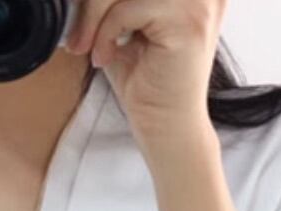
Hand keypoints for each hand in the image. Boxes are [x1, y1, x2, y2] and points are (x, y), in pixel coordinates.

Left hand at [65, 0, 226, 144]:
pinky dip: (106, 33)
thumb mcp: (123, 23)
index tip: (88, 19)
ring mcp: (200, 1)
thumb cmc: (146, 81)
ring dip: (98, 16)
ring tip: (92, 46)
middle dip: (97, 2)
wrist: (166, 128)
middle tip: (81, 35)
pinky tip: (105, 58)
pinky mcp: (189, 21)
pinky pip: (128, 7)